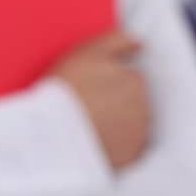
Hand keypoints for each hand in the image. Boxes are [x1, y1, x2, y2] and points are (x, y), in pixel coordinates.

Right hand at [49, 29, 149, 169]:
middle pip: (134, 100)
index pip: (130, 77)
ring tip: (90, 126)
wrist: (52, 135)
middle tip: (89, 109)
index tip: (90, 90)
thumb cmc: (65, 90)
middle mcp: (143, 105)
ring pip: (134, 123)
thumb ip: (118, 40)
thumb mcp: (88, 52)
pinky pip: (130, 148)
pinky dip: (119, 146)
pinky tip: (96, 143)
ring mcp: (138, 132)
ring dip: (120, 123)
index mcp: (135, 79)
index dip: (108, 82)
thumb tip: (140, 42)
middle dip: (117, 102)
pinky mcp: (131, 155)